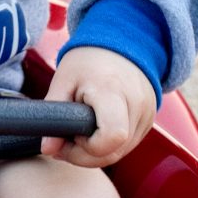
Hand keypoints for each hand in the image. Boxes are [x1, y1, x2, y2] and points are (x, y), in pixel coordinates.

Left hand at [40, 47, 156, 167]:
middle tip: (68, 139)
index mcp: (112, 91)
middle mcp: (137, 104)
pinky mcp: (149, 119)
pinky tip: (96, 129)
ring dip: (97, 152)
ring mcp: (147, 113)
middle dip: (86, 155)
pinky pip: (128, 145)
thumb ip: (53, 116)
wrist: (120, 42)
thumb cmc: (87, 62)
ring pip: (121, 153)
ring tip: (81, 132)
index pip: (111, 138)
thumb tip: (47, 149)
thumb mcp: (63, 81)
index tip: (70, 134)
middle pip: (114, 152)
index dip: (86, 147)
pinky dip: (110, 145)